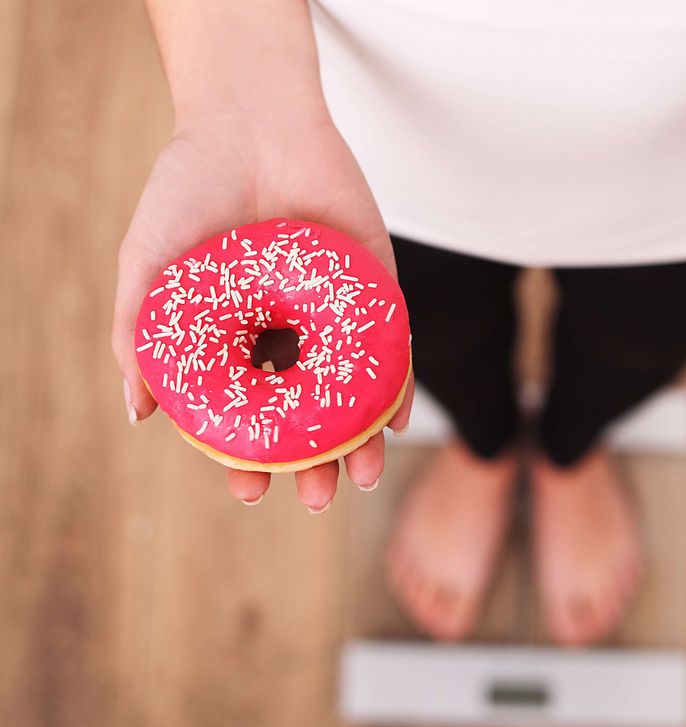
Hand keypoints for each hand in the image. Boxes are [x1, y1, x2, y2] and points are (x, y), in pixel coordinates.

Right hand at [111, 103, 413, 509]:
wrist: (249, 120)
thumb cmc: (189, 190)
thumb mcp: (149, 266)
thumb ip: (140, 335)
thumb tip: (138, 414)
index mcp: (238, 339)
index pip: (248, 414)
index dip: (249, 457)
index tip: (250, 491)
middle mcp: (289, 335)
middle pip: (308, 414)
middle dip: (313, 463)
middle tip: (317, 497)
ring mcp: (334, 314)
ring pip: (353, 392)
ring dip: (359, 440)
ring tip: (358, 477)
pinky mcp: (376, 287)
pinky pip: (393, 346)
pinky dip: (396, 385)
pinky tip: (394, 422)